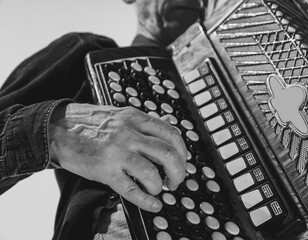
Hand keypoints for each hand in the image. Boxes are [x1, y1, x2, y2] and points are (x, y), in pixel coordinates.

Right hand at [49, 103, 186, 211]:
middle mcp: (129, 133)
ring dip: (161, 185)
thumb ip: (142, 124)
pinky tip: (153, 204)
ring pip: (152, 172)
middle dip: (179, 171)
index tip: (182, 161)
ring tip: (159, 189)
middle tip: (175, 180)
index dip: (182, 151)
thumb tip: (164, 135)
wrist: (57, 128)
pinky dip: (147, 200)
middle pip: (168, 154)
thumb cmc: (89, 123)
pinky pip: (131, 189)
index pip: (171, 134)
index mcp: (135, 118)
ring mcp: (117, 152)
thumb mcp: (120, 115)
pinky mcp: (104, 170)